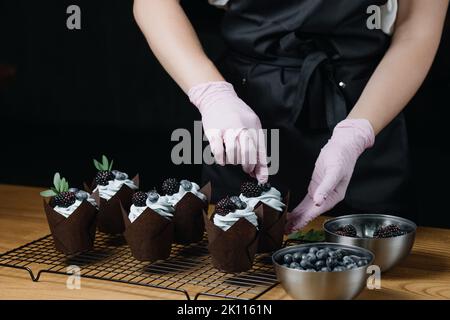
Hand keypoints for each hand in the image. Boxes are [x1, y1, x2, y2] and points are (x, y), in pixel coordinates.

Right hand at [188, 81, 267, 182]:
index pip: (260, 151)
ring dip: (234, 162)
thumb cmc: (236, 113)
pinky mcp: (214, 132)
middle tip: (246, 168)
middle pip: (248, 154)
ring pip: (233, 154)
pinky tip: (223, 159)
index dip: (262, 168)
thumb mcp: (252, 124)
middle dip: (247, 166)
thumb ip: (256, 144)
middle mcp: (242, 129)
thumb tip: (257, 168)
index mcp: (254, 127)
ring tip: (233, 160)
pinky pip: (218, 151)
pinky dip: (221, 159)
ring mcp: (227, 130)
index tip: (261, 179)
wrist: (218, 97)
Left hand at [285, 119, 374, 233]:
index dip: (305, 219)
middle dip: (299, 222)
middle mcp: (327, 197)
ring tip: (287, 225)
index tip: (295, 227)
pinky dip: (299, 208)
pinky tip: (292, 213)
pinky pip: (306, 201)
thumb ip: (326, 187)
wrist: (343, 146)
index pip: (316, 211)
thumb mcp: (334, 171)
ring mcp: (321, 193)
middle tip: (286, 230)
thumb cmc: (342, 157)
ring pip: (307, 209)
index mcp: (334, 196)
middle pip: (310, 213)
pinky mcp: (316, 187)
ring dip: (297, 217)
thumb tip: (319, 201)